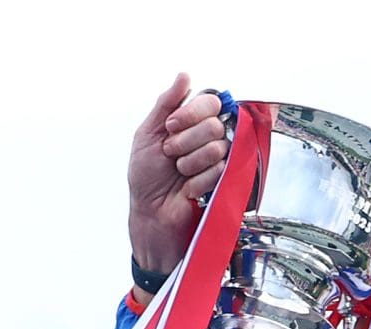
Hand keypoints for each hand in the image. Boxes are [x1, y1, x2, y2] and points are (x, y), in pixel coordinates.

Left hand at [126, 74, 228, 279]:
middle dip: (185, 142)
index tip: (170, 126)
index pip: (210, 101)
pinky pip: (218, 170)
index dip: (191, 113)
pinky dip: (196, 181)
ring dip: (189, 163)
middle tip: (170, 154)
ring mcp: (219, 158)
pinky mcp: (224, 180)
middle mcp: (209, 135)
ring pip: (217, 147)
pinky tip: (188, 188)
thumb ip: (166, 103)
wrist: (150, 211)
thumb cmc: (146, 175)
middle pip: (214, 124)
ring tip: (179, 172)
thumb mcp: (148, 133)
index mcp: (192, 121)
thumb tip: (184, 75)